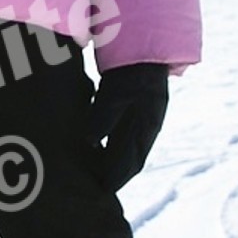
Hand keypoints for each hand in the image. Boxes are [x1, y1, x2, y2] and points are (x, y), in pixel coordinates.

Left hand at [91, 63, 168, 191]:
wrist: (144, 46)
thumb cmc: (130, 70)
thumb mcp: (116, 93)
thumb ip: (104, 116)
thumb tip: (90, 141)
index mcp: (148, 125)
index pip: (133, 161)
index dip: (118, 178)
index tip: (103, 191)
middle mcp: (148, 126)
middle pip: (131, 159)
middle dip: (115, 175)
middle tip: (96, 189)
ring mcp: (143, 118)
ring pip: (127, 148)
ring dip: (113, 162)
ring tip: (95, 174)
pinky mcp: (135, 109)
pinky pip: (123, 134)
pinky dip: (111, 145)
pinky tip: (97, 149)